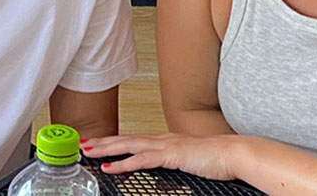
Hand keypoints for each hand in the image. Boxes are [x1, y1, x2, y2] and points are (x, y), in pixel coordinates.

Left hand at [81, 133, 242, 180]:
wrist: (234, 155)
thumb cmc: (216, 160)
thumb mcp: (189, 164)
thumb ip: (173, 166)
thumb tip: (164, 176)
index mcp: (166, 141)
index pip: (134, 140)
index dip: (115, 142)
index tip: (98, 144)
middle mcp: (163, 139)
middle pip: (126, 139)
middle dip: (103, 141)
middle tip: (82, 144)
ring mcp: (167, 145)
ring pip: (130, 145)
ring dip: (107, 148)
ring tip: (88, 151)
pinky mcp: (172, 154)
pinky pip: (143, 159)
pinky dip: (124, 163)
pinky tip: (111, 166)